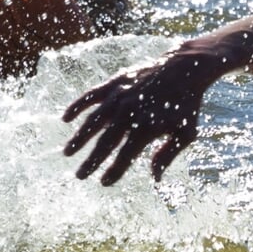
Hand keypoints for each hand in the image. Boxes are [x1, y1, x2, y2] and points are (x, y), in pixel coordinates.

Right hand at [62, 48, 220, 184]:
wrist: (186, 69)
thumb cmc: (186, 106)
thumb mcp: (185, 133)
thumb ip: (168, 155)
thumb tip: (154, 178)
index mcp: (147, 128)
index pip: (125, 156)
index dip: (114, 171)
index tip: (103, 183)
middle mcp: (130, 113)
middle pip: (105, 143)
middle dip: (91, 161)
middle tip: (80, 175)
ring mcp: (120, 96)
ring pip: (93, 121)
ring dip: (79, 138)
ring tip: (69, 152)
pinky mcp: (115, 82)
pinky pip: (91, 95)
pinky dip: (77, 106)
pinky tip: (66, 118)